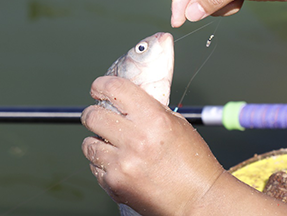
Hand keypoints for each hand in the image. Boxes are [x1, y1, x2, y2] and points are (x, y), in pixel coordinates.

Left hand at [81, 76, 223, 214]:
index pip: (115, 89)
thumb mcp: (178, 125)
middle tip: (98, 116)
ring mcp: (122, 164)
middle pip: (92, 116)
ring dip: (97, 141)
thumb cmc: (193, 163)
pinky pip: (95, 167)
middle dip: (92, 114)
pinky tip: (119, 164)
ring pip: (88, 143)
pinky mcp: (114, 184)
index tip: (98, 89)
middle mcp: (136, 139)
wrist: (198, 200)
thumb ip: (151, 110)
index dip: (101, 86)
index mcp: (153, 119)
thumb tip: (126, 100)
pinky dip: (103, 164)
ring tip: (112, 145)